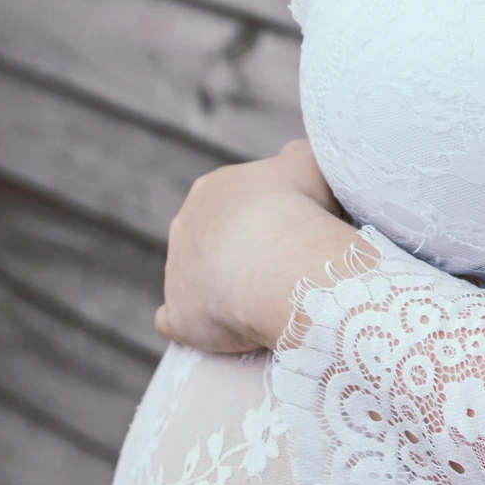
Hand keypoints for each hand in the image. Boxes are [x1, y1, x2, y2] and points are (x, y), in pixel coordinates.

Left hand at [155, 139, 366, 353]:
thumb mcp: (309, 164)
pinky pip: (175, 320)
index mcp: (213, 189)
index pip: (233, 204)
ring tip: (261, 302)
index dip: (263, 221)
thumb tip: (297, 160)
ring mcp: (176, 270)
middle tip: (279, 270)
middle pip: (210, 239)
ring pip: (195, 278)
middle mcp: (185, 225)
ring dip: (219, 289)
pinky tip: (218, 328)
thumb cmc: (300, 210)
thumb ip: (299, 157)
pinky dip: (192, 324)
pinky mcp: (178, 314)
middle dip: (239, 254)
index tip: (290, 236)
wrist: (282, 263)